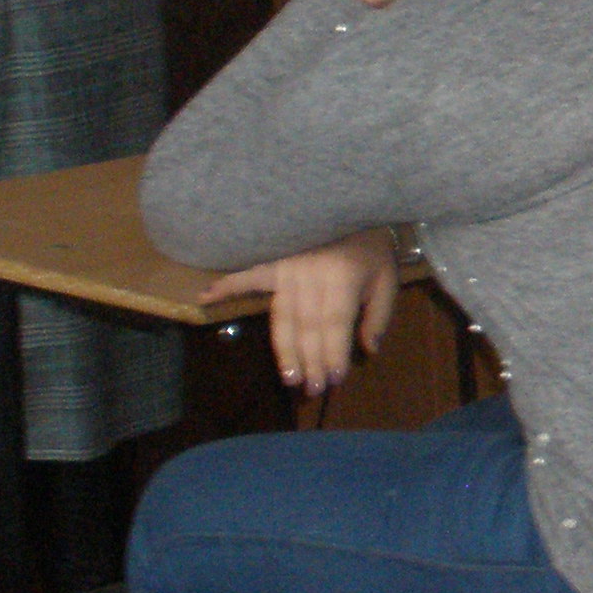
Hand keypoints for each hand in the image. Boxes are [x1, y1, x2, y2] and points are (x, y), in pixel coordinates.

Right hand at [200, 228, 400, 396]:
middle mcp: (311, 276)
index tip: (335, 378)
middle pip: (307, 327)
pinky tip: (205, 298)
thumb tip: (369, 350)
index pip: (334, 323)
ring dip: (283, 348)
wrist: (351, 202)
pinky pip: (247, 274)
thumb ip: (379, 314)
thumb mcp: (387, 276)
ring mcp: (288, 268)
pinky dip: (225, 285)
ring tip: (287, 377)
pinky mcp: (273, 260)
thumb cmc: (370, 243)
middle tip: (312, 390)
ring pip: (282, 316)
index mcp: (342, 278)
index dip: (333, 352)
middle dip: (310, 361)